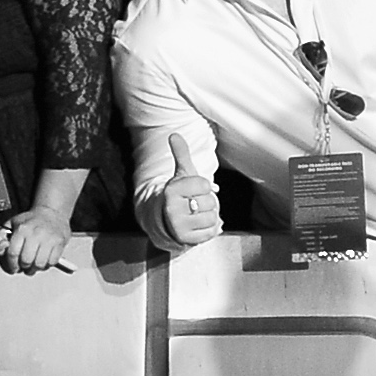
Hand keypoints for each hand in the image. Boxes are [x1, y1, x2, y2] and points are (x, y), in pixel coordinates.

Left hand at [0, 207, 79, 274]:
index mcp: (22, 229)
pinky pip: (51, 262)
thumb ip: (2, 236)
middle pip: (26, 261)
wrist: (51, 212)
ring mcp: (49, 239)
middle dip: (23, 267)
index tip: (12, 268)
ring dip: (34, 268)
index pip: (13, 253)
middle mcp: (36, 234)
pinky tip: (43, 260)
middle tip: (23, 267)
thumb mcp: (12, 223)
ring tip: (33, 264)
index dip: (11, 264)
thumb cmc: (31, 220)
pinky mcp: (59, 243)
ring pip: (39, 264)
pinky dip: (46, 265)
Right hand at [151, 131, 223, 250]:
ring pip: (212, 218)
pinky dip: (210, 229)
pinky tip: (199, 226)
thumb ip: (181, 154)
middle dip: (208, 202)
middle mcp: (172, 209)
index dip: (204, 186)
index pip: (205, 185)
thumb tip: (174, 134)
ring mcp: (178, 226)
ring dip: (209, 216)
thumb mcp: (181, 174)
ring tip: (197, 215)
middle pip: (211, 202)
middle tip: (196, 203)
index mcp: (171, 190)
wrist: (163, 219)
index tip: (194, 189)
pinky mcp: (185, 240)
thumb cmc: (178, 194)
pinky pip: (211, 233)